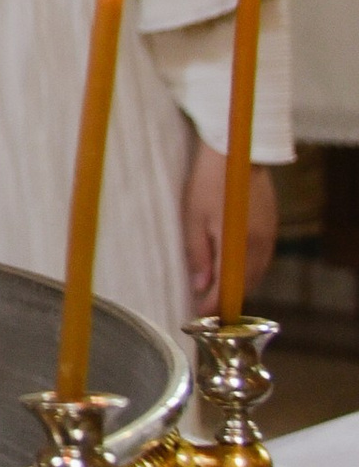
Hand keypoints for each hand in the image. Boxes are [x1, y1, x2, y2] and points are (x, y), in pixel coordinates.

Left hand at [181, 140, 275, 310]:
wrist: (237, 152)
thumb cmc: (209, 182)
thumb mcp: (193, 218)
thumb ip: (198, 254)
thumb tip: (200, 287)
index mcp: (240, 245)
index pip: (229, 287)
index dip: (215, 304)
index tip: (202, 314)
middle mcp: (260, 245)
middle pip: (247, 284)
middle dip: (228, 297)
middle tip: (207, 305)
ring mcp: (269, 235)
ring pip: (257, 272)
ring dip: (240, 284)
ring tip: (218, 289)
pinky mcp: (272, 225)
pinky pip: (262, 258)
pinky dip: (248, 269)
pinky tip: (234, 267)